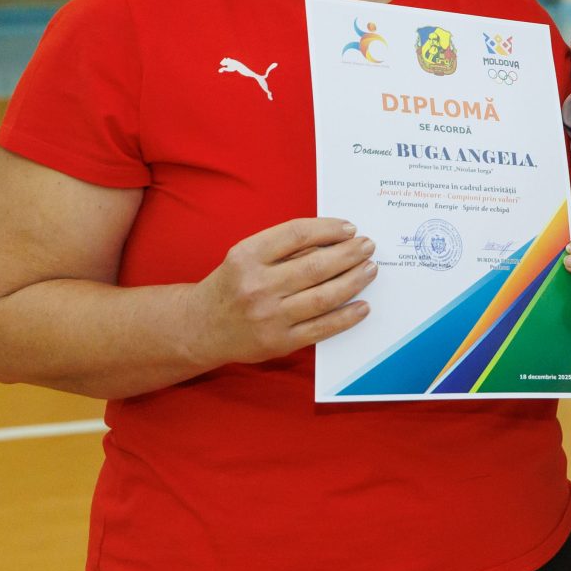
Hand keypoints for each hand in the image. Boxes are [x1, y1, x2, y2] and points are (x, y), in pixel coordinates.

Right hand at [186, 217, 375, 367]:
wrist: (200, 327)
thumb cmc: (232, 285)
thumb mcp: (246, 257)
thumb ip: (283, 247)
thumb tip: (334, 239)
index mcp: (247, 257)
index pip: (296, 234)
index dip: (328, 229)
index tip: (349, 228)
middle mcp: (256, 286)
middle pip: (315, 266)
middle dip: (349, 254)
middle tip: (368, 246)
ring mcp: (268, 317)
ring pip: (323, 297)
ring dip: (354, 281)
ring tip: (370, 269)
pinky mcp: (278, 342)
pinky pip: (321, 328)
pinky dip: (347, 317)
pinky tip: (363, 306)